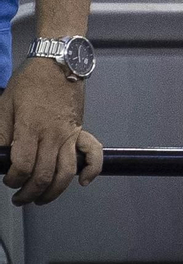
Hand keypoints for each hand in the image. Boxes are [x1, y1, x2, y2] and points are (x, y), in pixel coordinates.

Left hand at [0, 57, 102, 203]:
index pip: (23, 166)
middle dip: (29, 193)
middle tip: (18, 197)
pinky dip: (92, 170)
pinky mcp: (80, 131)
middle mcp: (52, 135)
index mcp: (30, 128)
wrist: (58, 64)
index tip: (7, 179)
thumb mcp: (4, 105)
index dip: (13, 179)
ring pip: (66, 172)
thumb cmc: (28, 84)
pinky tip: (83, 182)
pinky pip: (93, 153)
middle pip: (44, 175)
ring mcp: (69, 135)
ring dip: (53, 191)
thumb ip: (1, 134)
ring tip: (40, 198)